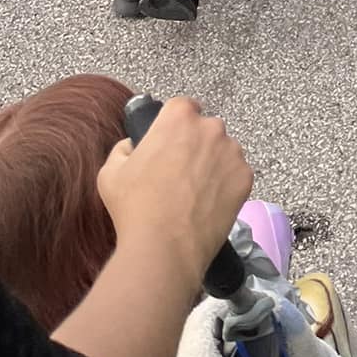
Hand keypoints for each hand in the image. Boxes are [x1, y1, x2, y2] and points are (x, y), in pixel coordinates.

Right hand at [97, 96, 251, 280]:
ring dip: (212, 165)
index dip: (173, 126)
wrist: (164, 247)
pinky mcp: (245, 176)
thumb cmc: (134, 207)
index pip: (181, 108)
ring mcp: (232, 151)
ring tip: (194, 195)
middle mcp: (211, 127)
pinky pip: (235, 175)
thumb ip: (124, 148)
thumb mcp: (111, 172)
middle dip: (195, 146)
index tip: (168, 146)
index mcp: (179, 117)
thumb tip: (133, 146)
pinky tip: (208, 206)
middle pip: (205, 130)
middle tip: (179, 175)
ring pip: (223, 151)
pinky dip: (225, 186)